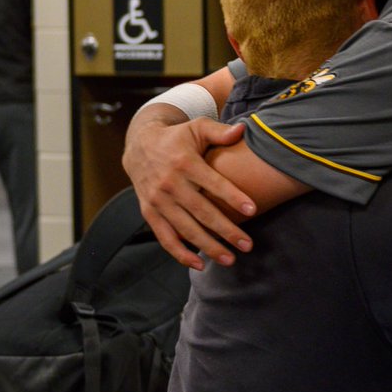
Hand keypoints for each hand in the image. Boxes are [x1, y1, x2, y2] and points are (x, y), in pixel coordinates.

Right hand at [123, 112, 255, 269]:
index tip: (252, 210)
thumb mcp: (197, 127)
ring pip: (185, 229)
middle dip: (226, 231)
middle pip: (202, 212)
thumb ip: (219, 131)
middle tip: (247, 245)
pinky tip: (198, 264)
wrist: (139, 145)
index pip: (212, 183)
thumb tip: (242, 130)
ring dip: (208, 247)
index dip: (232, 196)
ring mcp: (158, 201)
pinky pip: (165, 238)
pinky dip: (180, 253)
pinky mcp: (149, 213)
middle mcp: (170, 184)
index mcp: (185, 163)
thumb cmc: (177, 137)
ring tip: (230, 259)